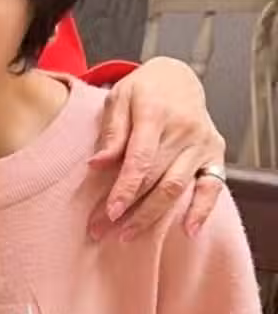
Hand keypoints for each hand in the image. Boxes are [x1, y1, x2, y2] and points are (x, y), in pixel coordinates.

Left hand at [88, 57, 225, 240]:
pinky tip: (188, 230)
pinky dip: (202, 210)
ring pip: (177, 187)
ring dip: (152, 216)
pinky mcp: (215, 154)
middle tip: (101, 231)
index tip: (108, 212)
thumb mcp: (119, 98)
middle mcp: (184, 130)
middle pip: (155, 178)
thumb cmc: (143, 90)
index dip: (125, 188)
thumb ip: (112, 132)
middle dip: (128, 210)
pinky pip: (212, 186)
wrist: (179, 78)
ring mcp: (202, 143)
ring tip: (127, 235)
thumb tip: (97, 164)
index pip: (140, 159)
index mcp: (156, 113)